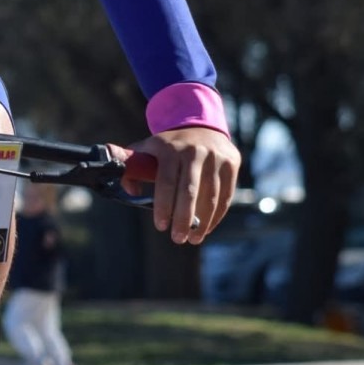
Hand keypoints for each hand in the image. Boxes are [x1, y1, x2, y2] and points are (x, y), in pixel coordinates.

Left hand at [125, 127, 240, 244]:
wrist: (202, 125)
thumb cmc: (170, 146)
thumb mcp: (148, 148)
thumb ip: (132, 167)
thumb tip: (131, 191)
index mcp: (171, 149)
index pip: (166, 182)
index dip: (164, 206)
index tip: (161, 226)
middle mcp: (195, 151)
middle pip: (190, 192)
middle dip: (183, 219)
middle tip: (177, 238)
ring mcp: (216, 157)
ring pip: (210, 196)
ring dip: (202, 222)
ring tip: (193, 238)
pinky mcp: (232, 163)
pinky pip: (226, 195)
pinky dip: (217, 215)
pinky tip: (207, 228)